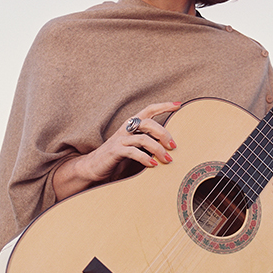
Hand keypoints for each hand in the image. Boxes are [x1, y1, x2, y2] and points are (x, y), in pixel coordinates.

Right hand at [53, 101, 181, 200]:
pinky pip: (133, 151)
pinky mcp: (115, 151)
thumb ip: (148, 144)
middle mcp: (126, 129)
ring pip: (143, 138)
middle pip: (148, 123)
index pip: (149, 110)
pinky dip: (145, 158)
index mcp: (131, 125)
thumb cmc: (117, 157)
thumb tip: (170, 147)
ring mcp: (120, 139)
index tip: (178, 104)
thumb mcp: (134, 147)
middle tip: (173, 146)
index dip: (164, 106)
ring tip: (167, 159)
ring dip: (158, 149)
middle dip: (164, 133)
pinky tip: (153, 164)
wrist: (93, 167)